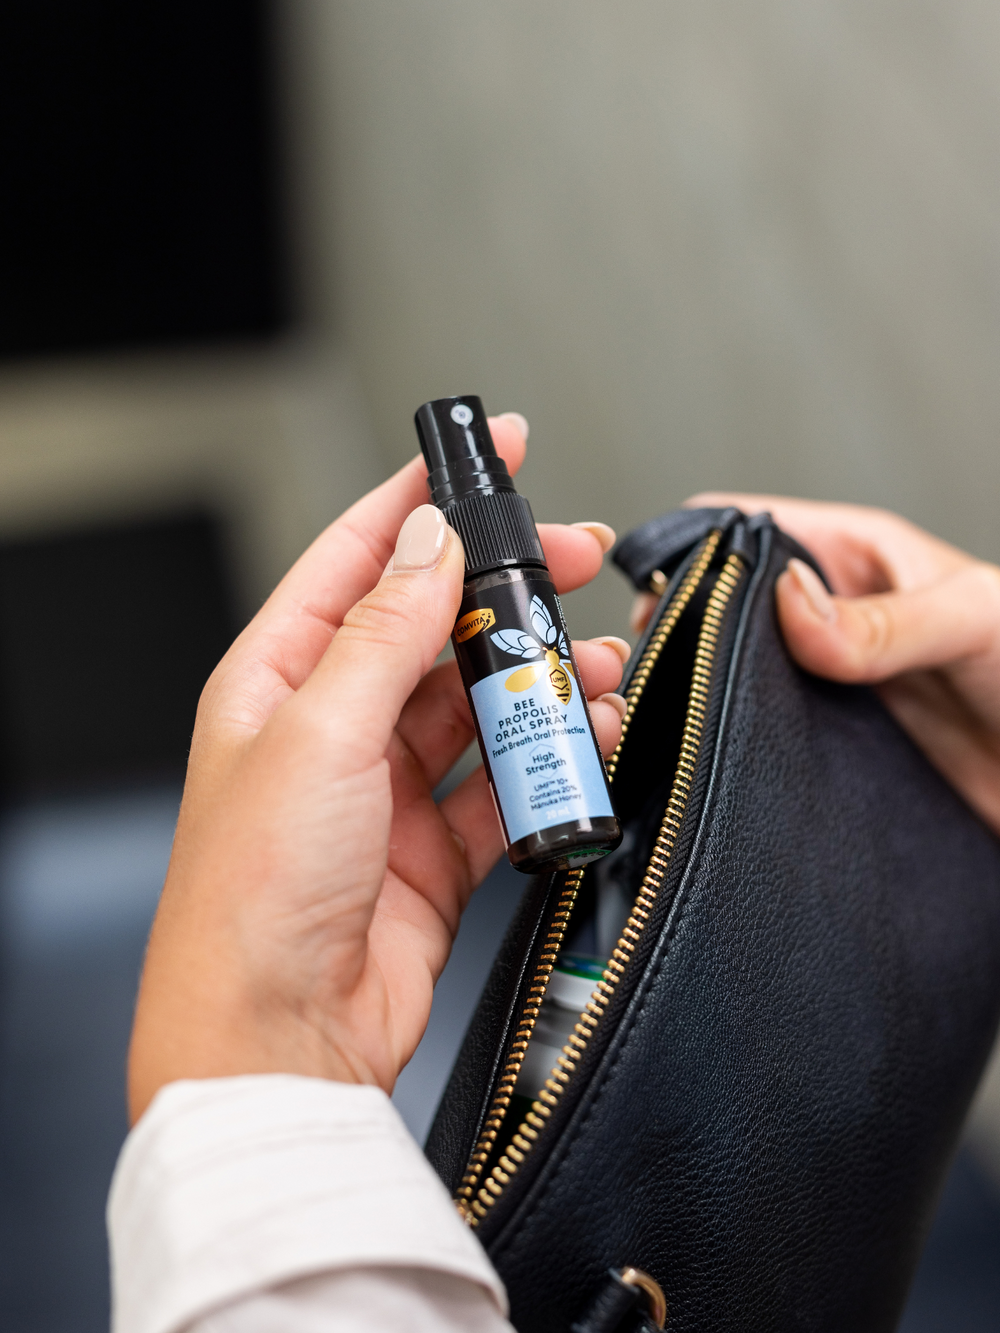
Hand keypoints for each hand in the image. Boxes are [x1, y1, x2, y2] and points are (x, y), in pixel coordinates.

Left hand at [128, 417, 626, 1122]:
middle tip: (578, 559)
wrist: (278, 1039)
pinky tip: (586, 740)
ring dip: (541, 678)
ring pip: (480, 701)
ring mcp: (386, 786)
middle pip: (434, 624)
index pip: (359, 556)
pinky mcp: (436, 845)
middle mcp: (333, 724)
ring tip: (597, 664)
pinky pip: (505, 780)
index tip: (492, 455)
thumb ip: (384, 632)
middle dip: (508, 589)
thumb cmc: (254, 894)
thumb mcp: (320, 733)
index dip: (426, 498)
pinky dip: (549, 760)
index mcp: (279, 679)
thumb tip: (430, 541)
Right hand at [634, 494, 999, 835]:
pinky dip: (730, 750)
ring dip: (700, 695)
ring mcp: (824, 683)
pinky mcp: (829, 747)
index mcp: (853, 557)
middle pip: (721, 608)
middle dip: (680, 630)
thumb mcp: (973, 621)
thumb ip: (886, 619)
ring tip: (664, 718)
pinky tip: (710, 765)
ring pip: (732, 678)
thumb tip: (790, 604)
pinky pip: (762, 740)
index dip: (690, 550)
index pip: (743, 528)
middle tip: (647, 668)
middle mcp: (828, 618)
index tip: (652, 595)